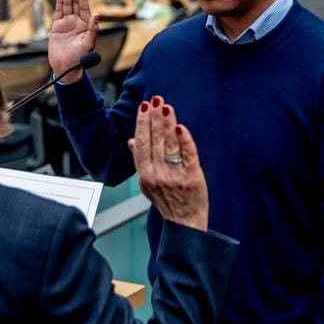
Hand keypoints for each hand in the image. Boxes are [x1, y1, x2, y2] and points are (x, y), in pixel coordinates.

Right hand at [48, 0, 97, 84]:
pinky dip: (59, 2)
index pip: (85, 7)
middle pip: (76, 3)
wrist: (65, 68)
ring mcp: (67, 23)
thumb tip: (97, 15)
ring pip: (67, 5)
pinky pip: (58, 12)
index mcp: (86, 25)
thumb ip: (93, 30)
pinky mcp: (57, 27)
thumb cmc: (79, 59)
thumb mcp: (88, 45)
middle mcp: (77, 22)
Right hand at [128, 96, 208, 230]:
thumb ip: (140, 161)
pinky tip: (180, 127)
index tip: (144, 106)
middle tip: (156, 99)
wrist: (185, 223)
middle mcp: (158, 174)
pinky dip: (184, 140)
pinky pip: (188, 154)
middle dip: (155, 117)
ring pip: (169, 144)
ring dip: (167, 123)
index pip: (141, 143)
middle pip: (154, 140)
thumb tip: (130, 141)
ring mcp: (175, 175)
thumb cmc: (166, 201)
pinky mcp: (192, 177)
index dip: (142, 123)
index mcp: (145, 175)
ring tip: (167, 107)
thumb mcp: (147, 184)